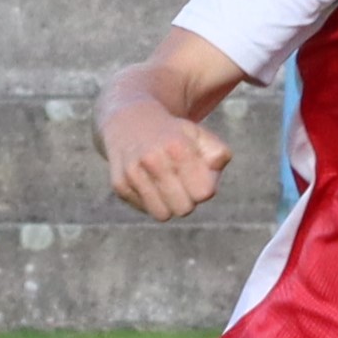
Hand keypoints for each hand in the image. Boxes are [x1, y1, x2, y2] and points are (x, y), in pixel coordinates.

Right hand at [103, 98, 229, 219]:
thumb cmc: (173, 135)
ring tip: (167, 184)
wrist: (128, 121)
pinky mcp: (119, 185)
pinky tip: (149, 181)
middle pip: (184, 209)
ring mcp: (132, 173)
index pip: (203, 192)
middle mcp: (152, 159)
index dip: (205, 186)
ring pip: (163, 215)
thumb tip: (210, 185)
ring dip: (170, 204)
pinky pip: (146, 210)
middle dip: (188, 199)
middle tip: (182, 181)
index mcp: (177, 147)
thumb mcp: (199, 135)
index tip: (198, 175)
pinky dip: (152, 200)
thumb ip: (218, 155)